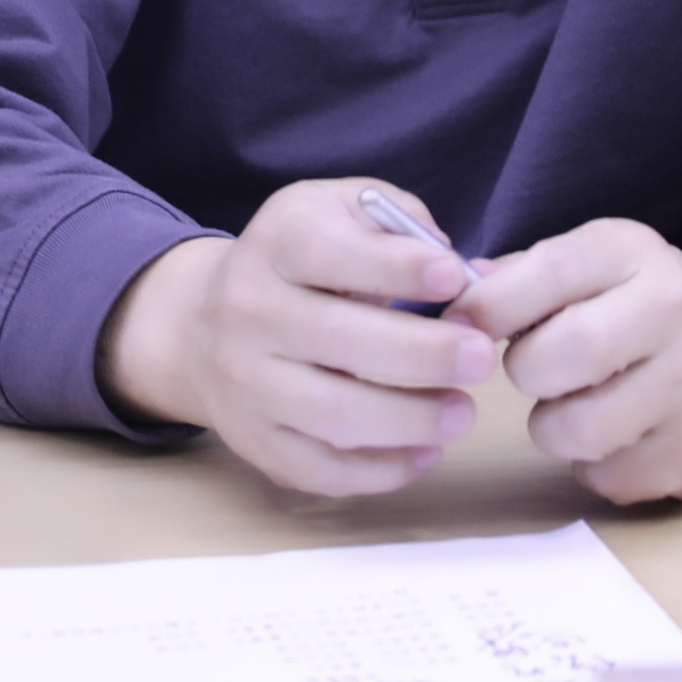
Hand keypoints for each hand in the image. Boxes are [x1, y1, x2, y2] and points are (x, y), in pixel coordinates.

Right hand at [97, 182, 496, 496]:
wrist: (200, 324)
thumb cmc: (299, 262)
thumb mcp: (336, 210)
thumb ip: (399, 224)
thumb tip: (468, 276)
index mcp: (278, 244)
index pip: (328, 252)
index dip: (395, 267)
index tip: (454, 278)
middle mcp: (250, 311)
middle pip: (336, 338)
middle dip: (421, 353)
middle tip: (480, 357)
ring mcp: (246, 383)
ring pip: (329, 414)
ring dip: (407, 420)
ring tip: (462, 414)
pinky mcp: (253, 441)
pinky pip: (318, 469)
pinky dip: (379, 471)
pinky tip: (425, 452)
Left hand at [449, 223, 681, 505]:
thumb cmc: (638, 301)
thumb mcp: (592, 261)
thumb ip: (523, 276)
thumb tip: (456, 310)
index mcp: (638, 255)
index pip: (549, 272)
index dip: (489, 305)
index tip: (465, 323)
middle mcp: (678, 315)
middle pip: (564, 356)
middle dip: (527, 371)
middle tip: (537, 370)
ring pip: (579, 433)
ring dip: (554, 428)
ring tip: (574, 404)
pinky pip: (610, 481)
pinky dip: (595, 466)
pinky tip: (615, 434)